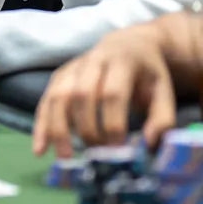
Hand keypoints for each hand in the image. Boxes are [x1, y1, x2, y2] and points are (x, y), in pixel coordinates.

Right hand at [32, 23, 178, 158]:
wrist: (128, 45)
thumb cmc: (146, 74)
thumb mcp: (163, 92)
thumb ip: (161, 119)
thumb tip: (147, 145)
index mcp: (122, 62)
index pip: (112, 93)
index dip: (113, 122)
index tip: (118, 148)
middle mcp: (92, 61)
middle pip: (80, 94)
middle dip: (86, 128)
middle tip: (96, 155)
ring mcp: (71, 68)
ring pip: (57, 96)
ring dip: (57, 129)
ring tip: (64, 158)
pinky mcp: (58, 77)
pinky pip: (45, 101)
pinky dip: (41, 125)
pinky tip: (40, 149)